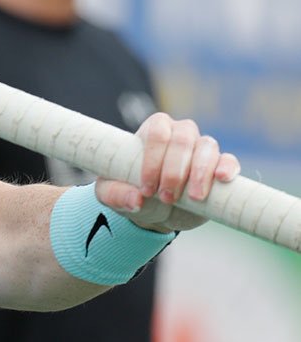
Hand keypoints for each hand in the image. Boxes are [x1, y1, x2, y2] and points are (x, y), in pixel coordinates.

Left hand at [95, 113, 239, 232]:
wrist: (154, 210)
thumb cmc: (129, 192)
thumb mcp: (111, 194)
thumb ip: (117, 195)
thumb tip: (136, 200)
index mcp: (153, 130)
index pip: (157, 132)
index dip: (153, 159)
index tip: (146, 188)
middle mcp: (180, 133)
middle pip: (182, 139)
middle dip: (174, 170)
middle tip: (165, 197)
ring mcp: (202, 149)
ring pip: (207, 147)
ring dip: (199, 172)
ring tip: (192, 197)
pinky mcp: (219, 168)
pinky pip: (229, 160)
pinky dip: (227, 167)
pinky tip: (221, 178)